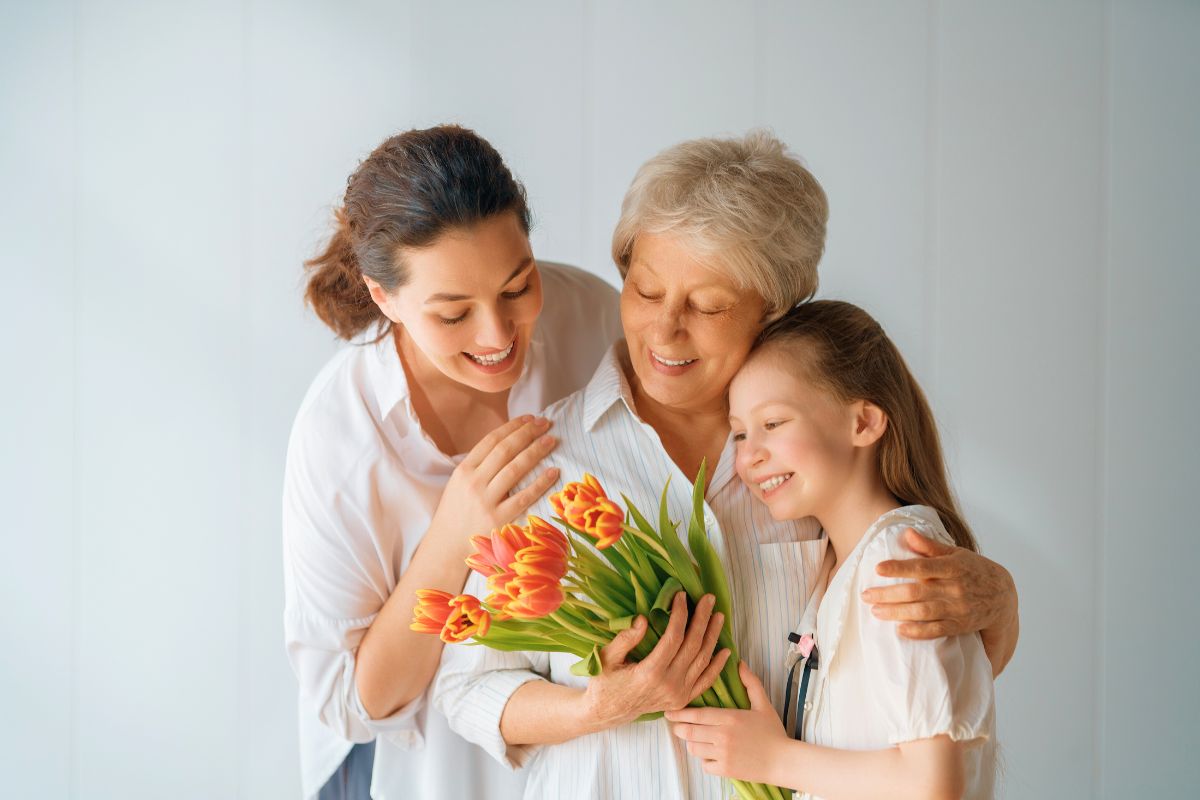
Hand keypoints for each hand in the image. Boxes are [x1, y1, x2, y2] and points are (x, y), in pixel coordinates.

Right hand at [428, 415, 559, 547]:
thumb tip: (508, 443)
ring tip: (552, 440)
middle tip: (545, 423)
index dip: (512, 426)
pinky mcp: (498, 519)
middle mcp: (474, 482)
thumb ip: (479, 466)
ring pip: (515, 468)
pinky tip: (553, 471)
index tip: (530, 418)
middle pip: (505, 450)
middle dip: (527, 433)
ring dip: (536, 451)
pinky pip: (524, 497)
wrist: (446, 547)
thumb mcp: (459, 484)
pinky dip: (540, 483)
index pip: (491, 440)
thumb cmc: (456, 513)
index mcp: (463, 470)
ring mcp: (486, 501)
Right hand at [583, 592, 729, 726]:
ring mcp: (678, 694)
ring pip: (702, 661)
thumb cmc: (604, 682)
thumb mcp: (607, 658)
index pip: (673, 638)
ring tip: (718, 616)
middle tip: (708, 598)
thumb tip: (643, 619)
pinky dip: (717, 666)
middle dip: (702, 619)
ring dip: (712, 637)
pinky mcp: (682, 700)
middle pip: (692, 646)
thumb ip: (625, 639)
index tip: (681, 596)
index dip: (680, 615)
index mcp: (650, 673)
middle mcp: (669, 685)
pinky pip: (705, 682)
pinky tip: (726, 651)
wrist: (607, 712)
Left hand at [665, 661, 787, 784]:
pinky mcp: (725, 770)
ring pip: (694, 748)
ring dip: (692, 743)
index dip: (679, 713)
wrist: (784, 761)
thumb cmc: (773, 732)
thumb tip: (740, 663)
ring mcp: (722, 754)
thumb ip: (750, 682)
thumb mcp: (763, 704)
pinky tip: (711, 755)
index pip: (696, 714)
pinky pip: (704, 765)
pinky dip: (705, 760)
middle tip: (676, 725)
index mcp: (729, 717)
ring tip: (696, 739)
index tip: (669, 712)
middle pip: (689, 732)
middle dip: (678, 728)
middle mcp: (722, 736)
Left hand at [861, 528, 1017, 639]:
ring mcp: (958, 609)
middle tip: (866, 595)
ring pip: (924, 612)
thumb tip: (907, 533)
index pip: (922, 566)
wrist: (1004, 596)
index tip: (878, 568)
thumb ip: (930, 546)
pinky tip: (900, 629)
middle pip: (917, 592)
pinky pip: (937, 630)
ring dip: (898, 613)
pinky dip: (918, 632)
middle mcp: (955, 588)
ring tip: (875, 611)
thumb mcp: (956, 553)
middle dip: (889, 594)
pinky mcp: (960, 625)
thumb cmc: (974, 570)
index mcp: (952, 567)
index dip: (900, 567)